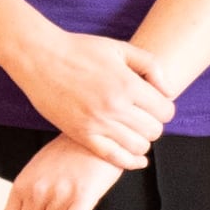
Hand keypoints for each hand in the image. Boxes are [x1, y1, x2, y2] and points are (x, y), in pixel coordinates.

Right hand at [12, 24, 171, 169]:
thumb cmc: (80, 49)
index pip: (165, 111)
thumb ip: (151, 65)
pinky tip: (137, 159)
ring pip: (138, 147)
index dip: (164, 108)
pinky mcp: (81, 135)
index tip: (156, 105)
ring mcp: (97, 123)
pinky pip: (114, 158)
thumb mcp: (120, 48)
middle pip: (154, 130)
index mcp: (127, 84)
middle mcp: (114, 106)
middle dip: (154, 125)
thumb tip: (168, 92)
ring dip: (142, 141)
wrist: (40, 57)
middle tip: (144, 117)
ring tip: (134, 131)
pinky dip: (130, 161)